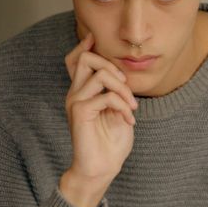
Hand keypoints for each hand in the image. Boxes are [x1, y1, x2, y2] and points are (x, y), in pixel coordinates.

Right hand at [59, 33, 137, 206]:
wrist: (102, 169)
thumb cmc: (111, 143)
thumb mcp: (118, 112)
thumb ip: (116, 93)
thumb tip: (122, 76)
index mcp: (83, 92)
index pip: (76, 60)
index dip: (84, 45)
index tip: (95, 38)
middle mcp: (75, 93)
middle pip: (85, 58)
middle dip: (112, 65)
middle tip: (127, 88)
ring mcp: (75, 102)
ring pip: (99, 74)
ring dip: (123, 89)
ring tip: (132, 108)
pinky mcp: (80, 112)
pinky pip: (106, 96)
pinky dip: (123, 106)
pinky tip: (129, 120)